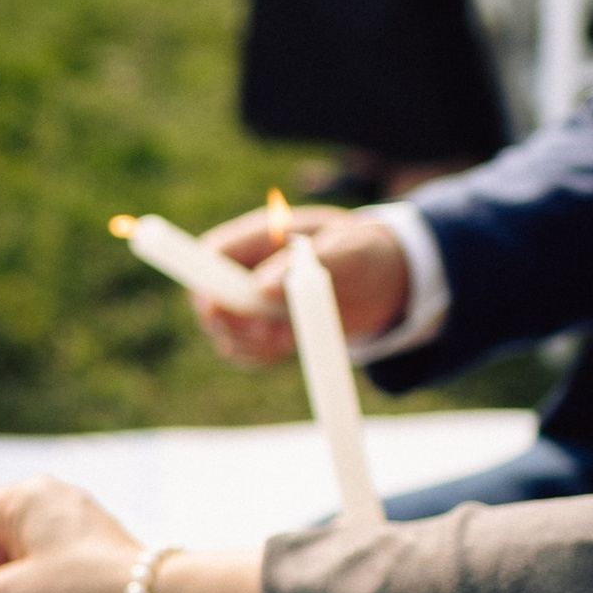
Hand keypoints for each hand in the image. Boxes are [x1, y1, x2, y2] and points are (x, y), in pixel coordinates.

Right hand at [195, 205, 410, 368]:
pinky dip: (259, 356)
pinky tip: (287, 345)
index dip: (204, 279)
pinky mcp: (268, 329)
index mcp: (261, 236)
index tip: (215, 308)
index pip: (212, 253)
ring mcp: (255, 301)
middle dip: (228, 321)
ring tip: (287, 337)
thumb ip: (301, 264)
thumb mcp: (347, 250)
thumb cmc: (366, 251)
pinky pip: (246, 351)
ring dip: (248, 343)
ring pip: (224, 330)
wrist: (389, 280)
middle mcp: (249, 268)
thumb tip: (259, 286)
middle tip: (267, 331)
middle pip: (209, 298)